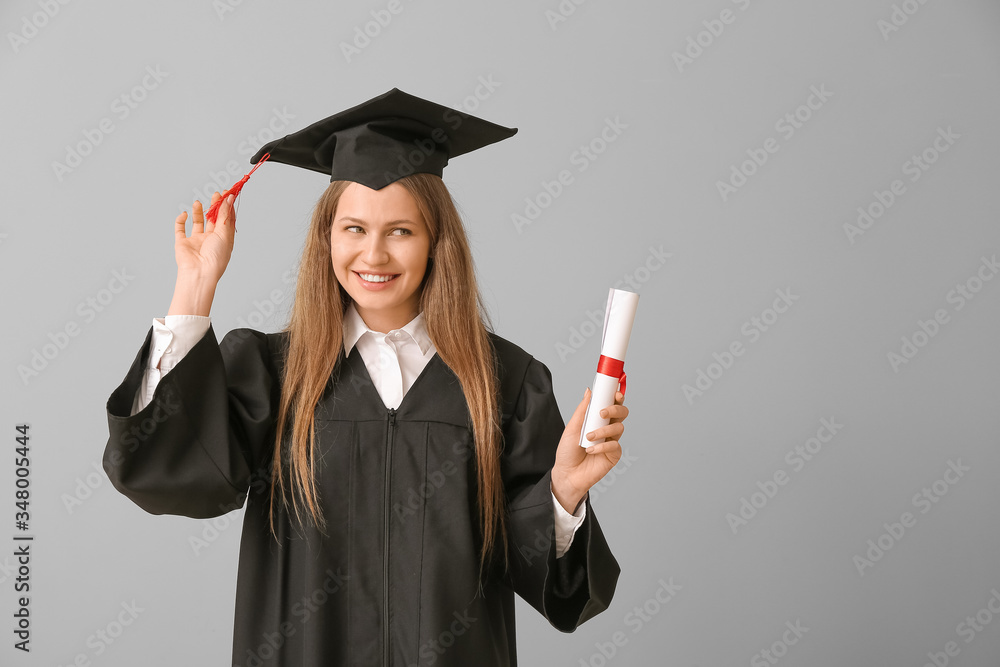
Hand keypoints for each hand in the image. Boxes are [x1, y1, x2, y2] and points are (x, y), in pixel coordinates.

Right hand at [173, 192, 236, 284]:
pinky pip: (180, 229)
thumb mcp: (224, 233)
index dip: (227, 207)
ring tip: (197, 202)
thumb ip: (224, 216)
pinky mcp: (183, 243)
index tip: (228, 193)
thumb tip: (229, 199)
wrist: (199, 273)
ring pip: (197, 222)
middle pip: (213, 219)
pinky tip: (184, 214)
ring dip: (198, 211)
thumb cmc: (216, 256)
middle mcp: (210, 240)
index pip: (227, 220)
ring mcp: (196, 241)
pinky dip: (181, 220)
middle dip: (214, 206)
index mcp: (224, 240)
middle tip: (216, 194)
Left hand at [551, 388, 628, 512]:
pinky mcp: (614, 455)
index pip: (612, 404)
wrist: (567, 474)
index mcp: (598, 420)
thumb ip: (582, 410)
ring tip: (588, 438)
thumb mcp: (572, 427)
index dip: (617, 397)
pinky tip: (591, 450)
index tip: (615, 393)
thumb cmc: (567, 452)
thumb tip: (589, 391)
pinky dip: (602, 446)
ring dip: (603, 431)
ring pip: (619, 428)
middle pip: (622, 413)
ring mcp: (612, 441)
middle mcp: (607, 429)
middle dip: (615, 410)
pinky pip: (615, 445)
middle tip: (602, 413)